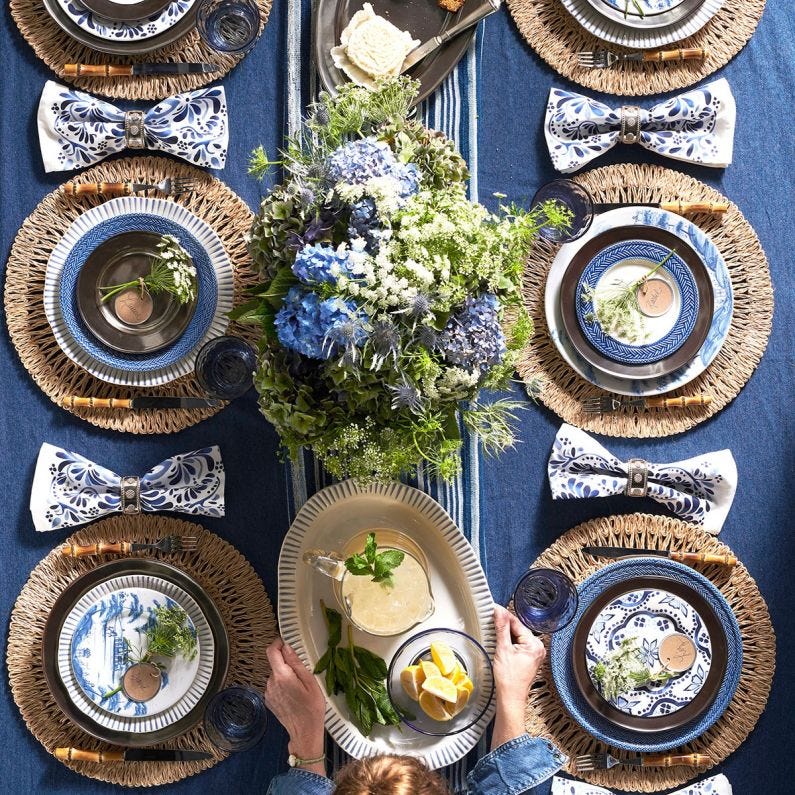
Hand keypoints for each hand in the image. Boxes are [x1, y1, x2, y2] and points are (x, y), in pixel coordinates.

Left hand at [265, 638, 326, 773]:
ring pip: (275, 675)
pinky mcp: (268, 701)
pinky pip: (274, 686)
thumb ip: (296, 663)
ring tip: (299, 688)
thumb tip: (287, 647)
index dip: (278, 643)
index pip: (271, 651)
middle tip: (301, 673)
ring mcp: (268, 693)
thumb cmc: (312, 707)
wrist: (304, 733)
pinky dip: (282, 686)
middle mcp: (270, 683)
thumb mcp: (310, 682)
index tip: (286, 643)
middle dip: (286, 664)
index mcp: (281, 676)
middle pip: (275, 664)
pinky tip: (293, 696)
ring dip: (284, 676)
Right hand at [490, 605, 545, 749]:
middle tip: (491, 620)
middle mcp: (538, 648)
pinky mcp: (529, 659)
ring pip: (518, 637)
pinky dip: (510, 643)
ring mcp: (534, 654)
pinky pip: (519, 645)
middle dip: (505, 626)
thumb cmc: (508, 679)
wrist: (510, 698)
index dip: (503, 616)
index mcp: (534, 644)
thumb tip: (499, 612)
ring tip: (494, 633)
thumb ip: (501, 628)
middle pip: (518, 630)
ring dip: (506, 635)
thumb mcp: (503, 650)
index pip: (517, 624)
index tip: (494, 609)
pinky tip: (501, 645)